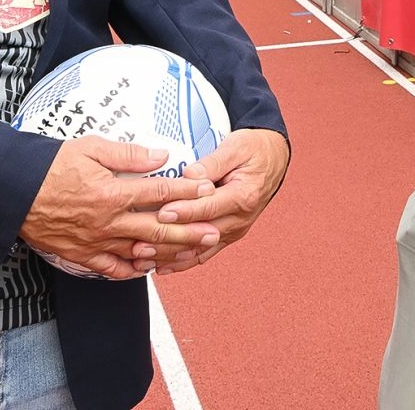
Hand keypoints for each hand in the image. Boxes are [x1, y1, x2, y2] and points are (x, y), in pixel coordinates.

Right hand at [19, 137, 217, 279]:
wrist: (12, 192)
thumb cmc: (50, 166)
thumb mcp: (90, 148)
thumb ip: (129, 154)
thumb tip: (161, 155)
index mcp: (112, 193)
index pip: (159, 192)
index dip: (187, 190)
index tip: (207, 189)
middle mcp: (107, 222)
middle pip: (157, 229)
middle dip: (190, 231)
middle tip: (215, 232)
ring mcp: (95, 242)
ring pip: (140, 252)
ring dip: (168, 253)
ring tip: (192, 252)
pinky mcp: (81, 255)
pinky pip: (112, 268)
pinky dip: (132, 270)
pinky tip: (148, 268)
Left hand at [151, 128, 291, 273]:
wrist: (273, 159)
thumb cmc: (255, 150)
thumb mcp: (236, 147)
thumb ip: (212, 162)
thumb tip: (189, 175)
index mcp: (244, 196)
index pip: (210, 207)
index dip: (185, 211)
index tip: (163, 213)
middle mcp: (240, 218)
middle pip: (201, 234)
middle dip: (169, 239)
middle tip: (141, 242)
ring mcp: (234, 230)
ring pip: (199, 249)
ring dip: (170, 256)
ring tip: (143, 260)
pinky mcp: (227, 235)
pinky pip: (203, 254)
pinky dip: (182, 262)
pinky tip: (161, 267)